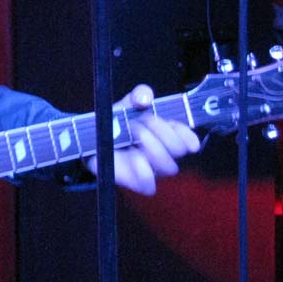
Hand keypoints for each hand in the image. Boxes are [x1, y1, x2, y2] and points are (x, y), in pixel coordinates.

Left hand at [85, 84, 200, 195]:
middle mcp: (164, 154)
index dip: (188, 135)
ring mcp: (153, 170)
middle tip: (139, 122)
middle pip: (178, 150)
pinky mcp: (137, 183)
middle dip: (161, 131)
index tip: (177, 126)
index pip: (189, 140)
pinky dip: (143, 171)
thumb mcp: (127, 104)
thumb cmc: (116, 122)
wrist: (93, 140)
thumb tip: (145, 98)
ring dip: (152, 146)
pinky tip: (132, 156)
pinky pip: (150, 186)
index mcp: (167, 135)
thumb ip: (139, 95)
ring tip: (132, 134)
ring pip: (169, 167)